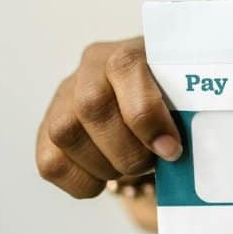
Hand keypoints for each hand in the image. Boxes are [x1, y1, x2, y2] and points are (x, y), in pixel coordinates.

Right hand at [36, 37, 181, 197]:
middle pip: (92, 106)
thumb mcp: (185, 96)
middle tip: (152, 162)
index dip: (147, 115)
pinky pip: (51, 162)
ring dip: (105, 165)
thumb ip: (185, 111)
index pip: (126, 69)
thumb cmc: (172, 102)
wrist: (147, 108)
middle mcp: (91, 68)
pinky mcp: (47, 130)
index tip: (171, 149)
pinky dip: (83, 182)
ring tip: (130, 168)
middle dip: (128, 149)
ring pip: (66, 133)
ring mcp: (64, 98)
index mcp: (129, 51)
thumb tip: (177, 147)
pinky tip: (105, 178)